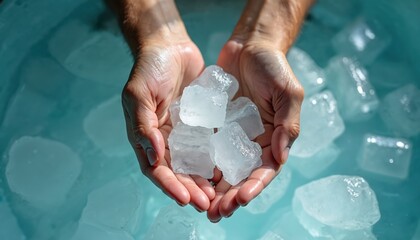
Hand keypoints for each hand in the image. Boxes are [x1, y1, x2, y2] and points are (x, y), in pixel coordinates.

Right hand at [122, 39, 214, 211]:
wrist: (170, 46)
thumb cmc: (149, 68)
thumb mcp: (139, 94)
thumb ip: (143, 125)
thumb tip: (153, 157)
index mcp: (146, 136)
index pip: (155, 169)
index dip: (169, 186)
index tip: (186, 199)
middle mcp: (165, 139)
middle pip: (177, 172)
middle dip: (191, 190)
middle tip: (208, 204)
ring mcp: (183, 132)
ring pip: (194, 164)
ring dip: (204, 181)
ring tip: (219, 194)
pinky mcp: (200, 123)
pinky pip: (208, 145)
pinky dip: (215, 159)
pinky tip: (228, 169)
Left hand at [207, 40, 303, 221]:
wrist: (250, 46)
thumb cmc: (274, 66)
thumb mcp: (288, 93)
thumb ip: (287, 124)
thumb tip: (281, 158)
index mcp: (273, 139)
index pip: (265, 170)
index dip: (254, 187)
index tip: (240, 199)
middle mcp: (253, 142)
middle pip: (241, 176)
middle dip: (230, 196)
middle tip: (216, 212)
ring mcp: (233, 135)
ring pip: (223, 168)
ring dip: (214, 189)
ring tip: (202, 205)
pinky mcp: (215, 126)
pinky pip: (207, 149)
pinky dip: (200, 165)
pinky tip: (190, 178)